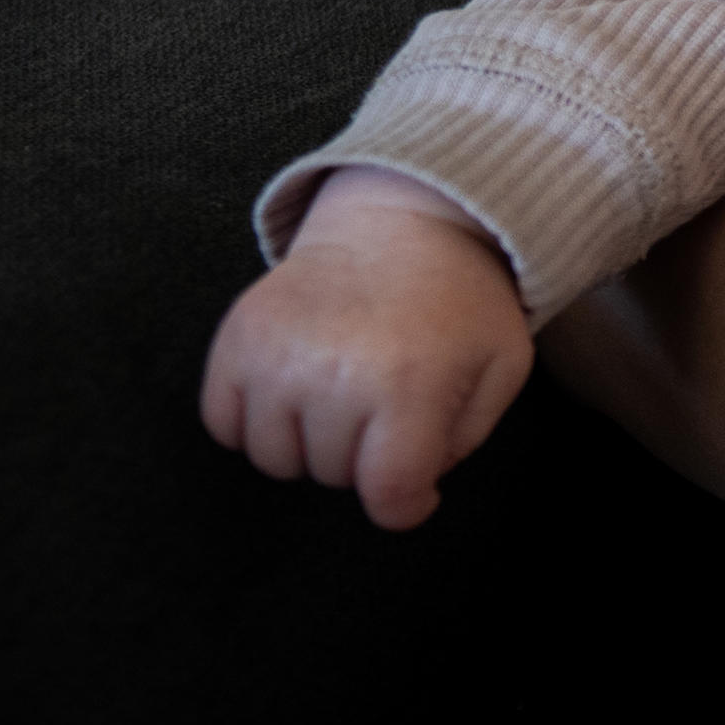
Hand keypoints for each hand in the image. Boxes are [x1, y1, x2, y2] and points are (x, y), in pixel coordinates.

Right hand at [199, 164, 534, 528]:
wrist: (402, 220)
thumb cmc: (460, 302)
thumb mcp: (501, 364)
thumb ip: (466, 439)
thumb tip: (410, 490)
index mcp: (407, 384)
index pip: (389, 495)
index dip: (405, 504)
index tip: (414, 485)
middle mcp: (332, 374)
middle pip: (333, 478)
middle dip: (364, 455)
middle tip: (387, 400)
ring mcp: (275, 356)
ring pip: (274, 460)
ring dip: (308, 441)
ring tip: (343, 388)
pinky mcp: (236, 339)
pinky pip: (224, 425)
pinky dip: (255, 420)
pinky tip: (297, 384)